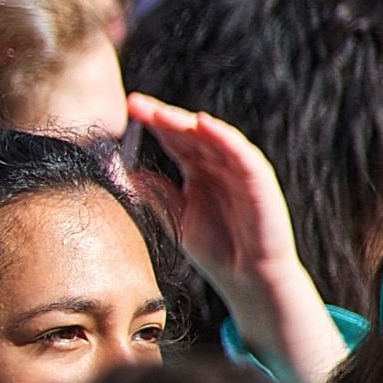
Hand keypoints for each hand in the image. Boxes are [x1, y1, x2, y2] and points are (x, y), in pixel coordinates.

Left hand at [127, 93, 300, 288]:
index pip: (173, 139)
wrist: (246, 278)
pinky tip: (204, 125)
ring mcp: (240, 170)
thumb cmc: (215, 248)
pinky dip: (225, 137)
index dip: (152, 122)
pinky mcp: (260, 182)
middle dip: (163, 116)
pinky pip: (242, 154)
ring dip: (188, 122)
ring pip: (214, 137)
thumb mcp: (175, 216)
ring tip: (161, 112)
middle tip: (136, 104)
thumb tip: (122, 172)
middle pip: (189, 132)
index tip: (127, 109)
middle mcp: (219, 164)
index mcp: (198, 170)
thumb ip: (154, 192)